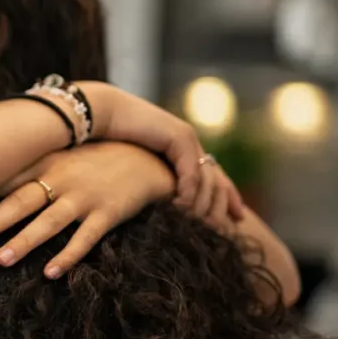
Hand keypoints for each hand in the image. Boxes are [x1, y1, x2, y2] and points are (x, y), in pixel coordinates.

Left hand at [0, 142, 242, 277]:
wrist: (148, 156)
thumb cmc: (94, 159)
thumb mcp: (60, 156)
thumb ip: (28, 167)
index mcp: (47, 163)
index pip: (7, 179)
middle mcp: (63, 178)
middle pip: (21, 202)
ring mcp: (86, 196)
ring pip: (49, 222)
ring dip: (24, 241)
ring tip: (1, 260)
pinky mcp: (109, 213)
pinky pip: (86, 238)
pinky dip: (69, 256)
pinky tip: (51, 273)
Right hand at [80, 82, 244, 218]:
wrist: (100, 114)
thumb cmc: (107, 140)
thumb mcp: (134, 165)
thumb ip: (148, 178)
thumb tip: (151, 202)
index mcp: (180, 145)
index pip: (211, 172)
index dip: (226, 194)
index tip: (237, 216)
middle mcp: (188, 140)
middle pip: (217, 175)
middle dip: (227, 201)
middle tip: (233, 224)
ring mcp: (186, 137)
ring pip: (206, 177)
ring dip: (202, 203)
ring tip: (197, 224)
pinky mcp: (178, 137)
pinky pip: (190, 171)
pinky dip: (188, 192)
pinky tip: (180, 206)